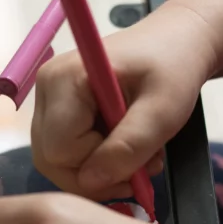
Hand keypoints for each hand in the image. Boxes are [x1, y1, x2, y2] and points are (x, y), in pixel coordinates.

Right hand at [31, 0, 222, 199]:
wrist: (177, 41)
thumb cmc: (173, 66)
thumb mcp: (162, 110)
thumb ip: (128, 146)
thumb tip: (91, 182)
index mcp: (63, 80)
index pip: (60, 150)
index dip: (98, 165)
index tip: (140, 158)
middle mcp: (45, 88)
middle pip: (51, 160)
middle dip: (97, 175)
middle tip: (141, 168)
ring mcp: (47, 100)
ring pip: (56, 161)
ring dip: (99, 172)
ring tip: (138, 157)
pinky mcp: (56, 111)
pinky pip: (64, 154)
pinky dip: (95, 162)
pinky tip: (124, 148)